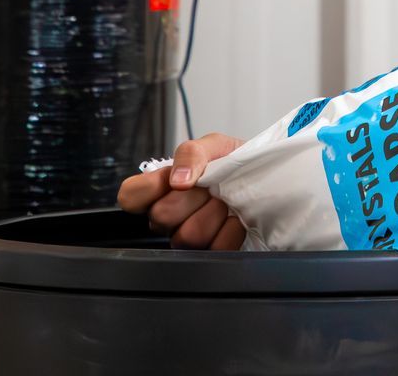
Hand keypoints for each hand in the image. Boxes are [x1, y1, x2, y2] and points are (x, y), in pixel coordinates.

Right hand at [115, 132, 245, 248]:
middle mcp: (170, 216)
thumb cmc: (237, 162)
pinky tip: (237, 219)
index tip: (176, 180)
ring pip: (187, 236)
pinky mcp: (212, 252)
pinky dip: (232, 230)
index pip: (129, 196)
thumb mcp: (215, 145)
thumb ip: (191, 152)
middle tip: (212, 188)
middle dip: (194, 197)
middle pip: (160, 216)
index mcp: (163, 188)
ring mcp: (189, 236)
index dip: (149, 189)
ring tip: (227, 202)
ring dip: (215, 213)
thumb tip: (177, 179)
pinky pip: (215, 248)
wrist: (268, 178)